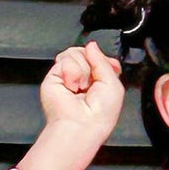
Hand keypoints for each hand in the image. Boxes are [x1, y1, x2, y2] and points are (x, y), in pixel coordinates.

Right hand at [18, 42, 123, 169]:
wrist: (81, 124)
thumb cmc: (100, 113)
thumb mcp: (114, 84)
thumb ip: (103, 61)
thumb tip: (92, 45)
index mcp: (99, 81)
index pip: (99, 57)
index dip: (102, 59)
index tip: (108, 67)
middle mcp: (83, 78)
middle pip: (86, 52)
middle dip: (92, 64)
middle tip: (92, 83)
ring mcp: (68, 75)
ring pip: (75, 53)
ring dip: (82, 70)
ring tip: (82, 86)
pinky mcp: (54, 75)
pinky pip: (65, 59)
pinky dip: (72, 72)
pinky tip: (72, 85)